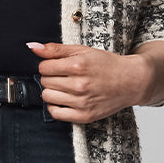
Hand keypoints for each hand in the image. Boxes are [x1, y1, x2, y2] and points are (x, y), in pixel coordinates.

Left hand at [26, 41, 152, 123]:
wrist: (131, 81)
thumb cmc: (107, 65)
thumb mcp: (83, 51)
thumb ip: (56, 49)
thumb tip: (32, 46)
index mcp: (78, 66)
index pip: (44, 67)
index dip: (48, 65)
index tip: (57, 66)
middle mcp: (79, 85)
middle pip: (45, 82)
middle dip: (50, 77)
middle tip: (63, 76)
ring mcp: (82, 102)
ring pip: (47, 97)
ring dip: (52, 91)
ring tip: (64, 87)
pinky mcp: (84, 116)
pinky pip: (56, 113)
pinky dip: (55, 106)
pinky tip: (63, 99)